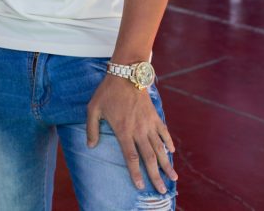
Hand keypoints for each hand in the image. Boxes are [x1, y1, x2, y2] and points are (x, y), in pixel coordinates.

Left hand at [87, 75, 176, 193]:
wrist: (127, 74)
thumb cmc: (107, 91)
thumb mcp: (93, 109)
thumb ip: (92, 129)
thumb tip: (90, 146)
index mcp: (123, 131)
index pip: (131, 157)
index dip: (135, 172)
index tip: (140, 186)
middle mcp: (138, 130)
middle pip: (149, 158)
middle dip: (155, 176)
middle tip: (161, 190)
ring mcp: (149, 124)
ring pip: (159, 148)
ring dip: (166, 164)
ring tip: (173, 178)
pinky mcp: (155, 116)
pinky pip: (164, 132)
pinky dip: (168, 143)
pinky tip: (171, 152)